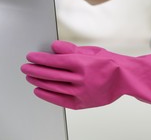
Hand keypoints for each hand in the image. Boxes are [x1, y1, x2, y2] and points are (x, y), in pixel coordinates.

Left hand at [21, 40, 150, 109]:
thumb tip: (54, 47)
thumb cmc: (109, 63)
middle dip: (35, 70)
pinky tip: (39, 91)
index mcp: (81, 63)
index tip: (30, 57)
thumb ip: (70, 49)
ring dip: (39, 81)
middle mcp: (79, 78)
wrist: (125, 78)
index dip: (39, 59)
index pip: (54, 61)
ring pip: (54, 86)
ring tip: (29, 77)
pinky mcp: (82, 103)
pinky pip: (60, 100)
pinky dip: (48, 95)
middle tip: (25, 67)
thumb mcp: (90, 51)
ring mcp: (80, 92)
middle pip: (51, 74)